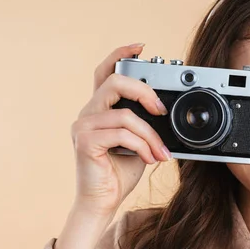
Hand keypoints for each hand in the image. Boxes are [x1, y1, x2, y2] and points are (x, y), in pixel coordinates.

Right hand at [70, 43, 171, 216]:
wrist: (103, 201)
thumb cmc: (119, 172)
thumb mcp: (139, 142)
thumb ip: (145, 124)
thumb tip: (165, 112)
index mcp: (100, 109)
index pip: (105, 72)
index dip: (120, 54)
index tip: (140, 47)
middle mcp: (88, 113)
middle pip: (114, 82)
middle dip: (144, 91)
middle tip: (161, 111)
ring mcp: (83, 126)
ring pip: (124, 114)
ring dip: (150, 134)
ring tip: (160, 152)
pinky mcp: (85, 142)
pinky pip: (122, 134)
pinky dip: (142, 146)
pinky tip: (150, 159)